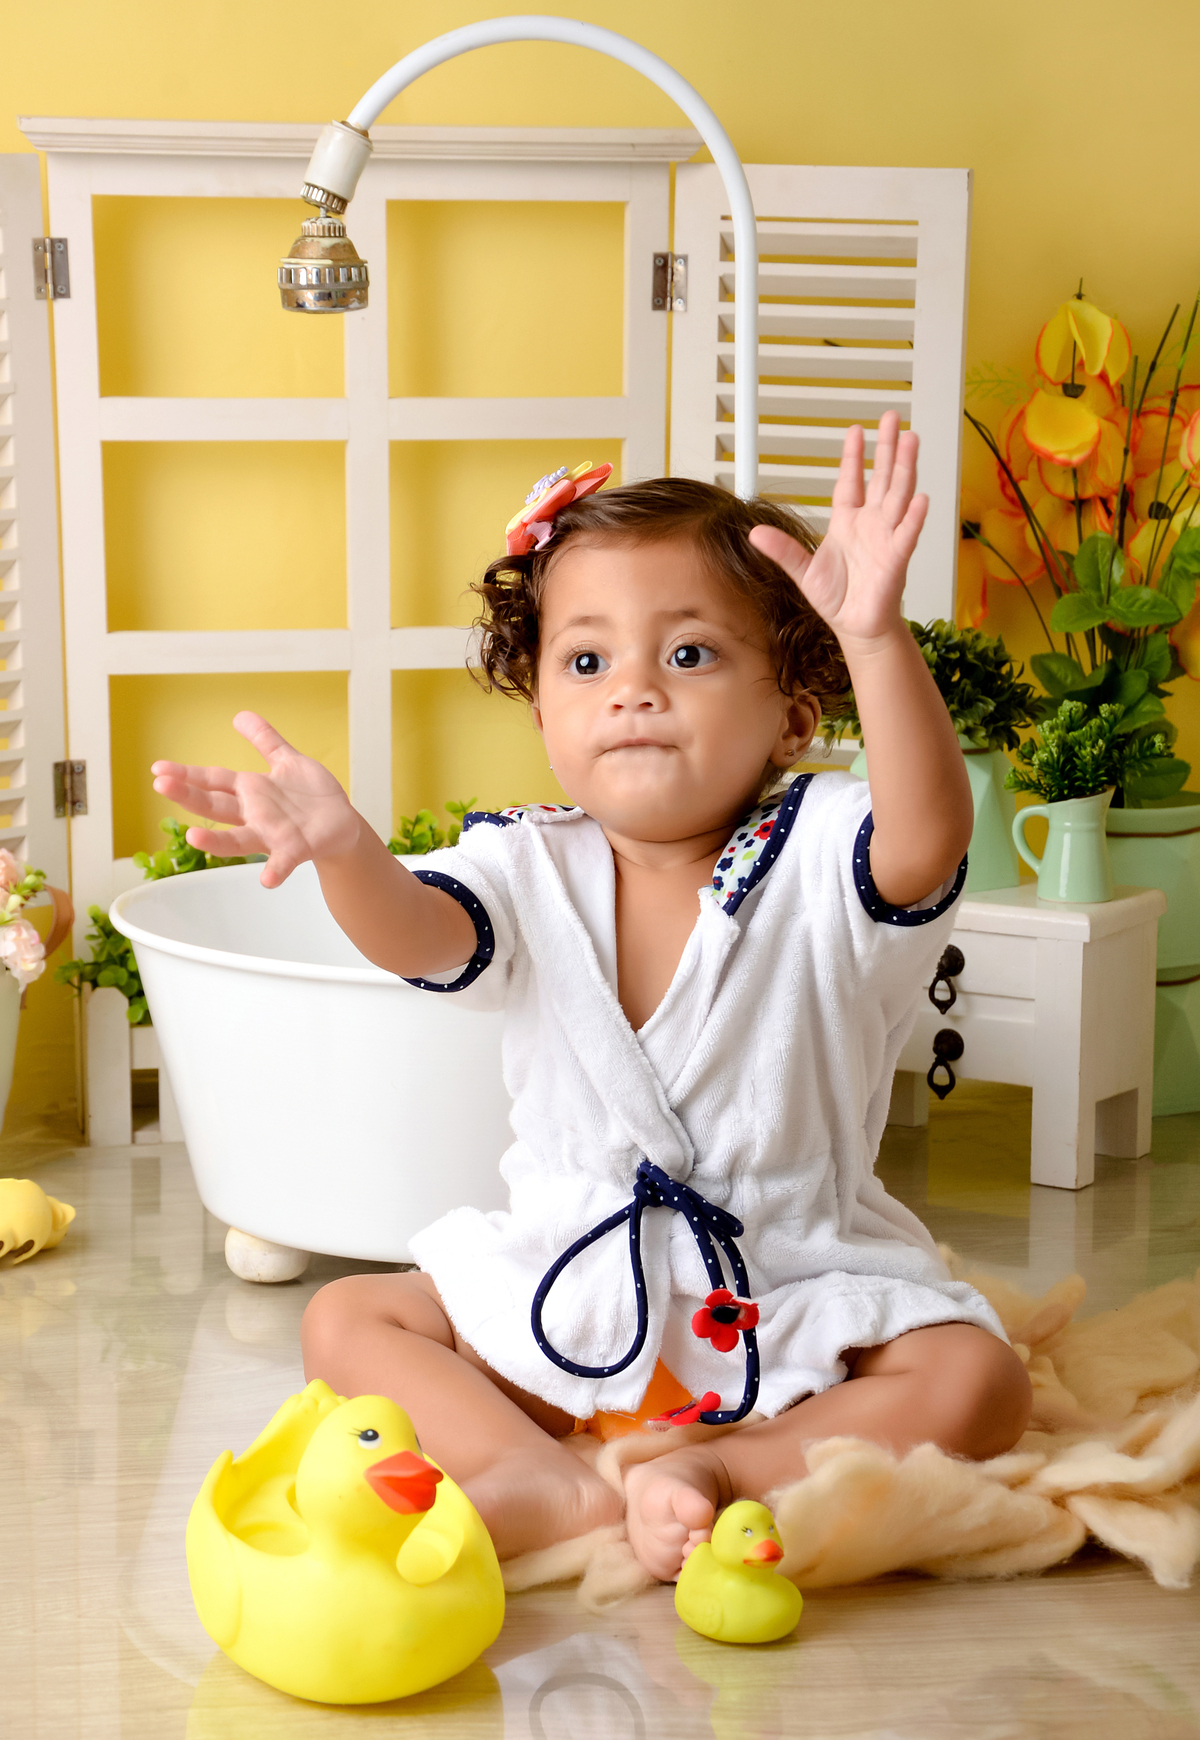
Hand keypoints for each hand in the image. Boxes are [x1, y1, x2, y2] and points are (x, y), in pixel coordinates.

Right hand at [151, 712, 360, 888]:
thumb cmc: (311, 796)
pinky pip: (282, 862)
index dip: (187, 774)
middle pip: (216, 806)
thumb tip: (239, 715)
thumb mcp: (287, 761)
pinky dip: (274, 871)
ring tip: (193, 838)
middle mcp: (254, 815)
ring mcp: (272, 835)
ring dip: (215, 842)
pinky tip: (267, 879)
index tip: (158, 769)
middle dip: (189, 796)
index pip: (213, 780)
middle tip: (160, 785)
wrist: (342, 825)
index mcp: (251, 791)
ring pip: (238, 839)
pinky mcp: (296, 849)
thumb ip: (265, 740)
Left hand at [748, 411, 927, 649]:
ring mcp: (886, 538)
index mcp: (847, 522)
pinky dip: (915, 517)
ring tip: (910, 441)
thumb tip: (754, 533)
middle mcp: (870, 524)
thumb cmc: (836, 599)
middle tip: (891, 419)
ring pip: (899, 496)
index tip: (855, 430)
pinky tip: (921, 498)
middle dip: (887, 448)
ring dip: (905, 468)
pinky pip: (907, 534)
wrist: (855, 627)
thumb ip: (783, 550)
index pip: (852, 481)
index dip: (854, 456)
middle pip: (882, 478)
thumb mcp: (803, 571)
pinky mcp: (897, 559)